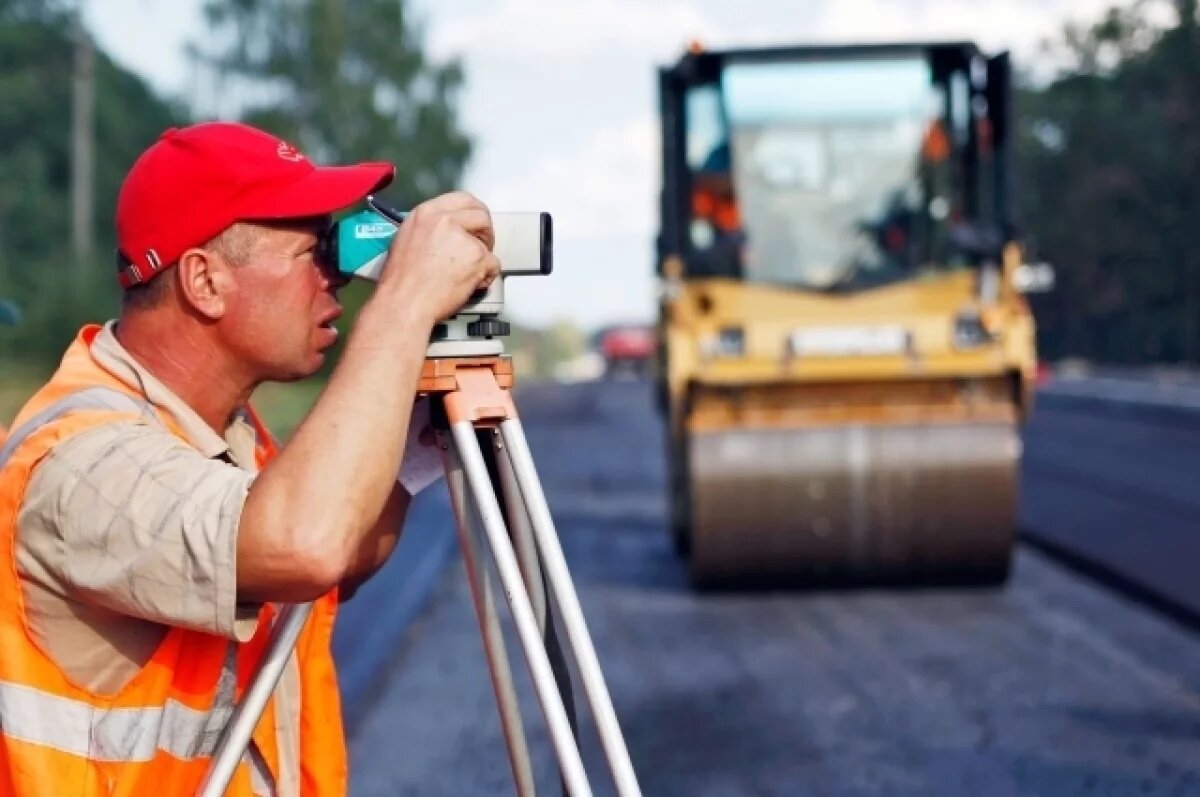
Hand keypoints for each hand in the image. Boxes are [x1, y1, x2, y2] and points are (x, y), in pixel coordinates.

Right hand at [377, 191, 499, 325]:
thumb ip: (430, 229)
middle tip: (480, 247)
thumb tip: (448, 232)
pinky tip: (470, 284)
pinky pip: (494, 265)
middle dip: (485, 232)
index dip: (474, 212)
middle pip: (481, 215)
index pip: (462, 199)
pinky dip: (486, 277)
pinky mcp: (477, 258)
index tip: (476, 223)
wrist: (404, 302)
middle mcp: (445, 220)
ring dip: (483, 259)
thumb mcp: (407, 239)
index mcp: (426, 213)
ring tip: (467, 273)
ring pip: (488, 244)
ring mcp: (463, 238)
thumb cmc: (400, 281)